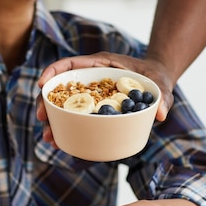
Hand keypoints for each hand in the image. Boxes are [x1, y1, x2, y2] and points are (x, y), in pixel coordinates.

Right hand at [37, 53, 174, 130]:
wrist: (156, 80)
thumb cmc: (156, 77)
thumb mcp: (161, 84)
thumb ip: (163, 97)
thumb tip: (161, 115)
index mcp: (100, 64)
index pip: (71, 64)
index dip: (53, 72)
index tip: (42, 85)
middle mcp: (90, 76)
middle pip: (60, 86)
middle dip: (47, 102)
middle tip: (42, 119)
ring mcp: (89, 92)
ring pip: (63, 103)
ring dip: (52, 119)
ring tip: (49, 138)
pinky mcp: (91, 105)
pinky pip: (74, 114)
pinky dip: (65, 126)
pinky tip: (60, 141)